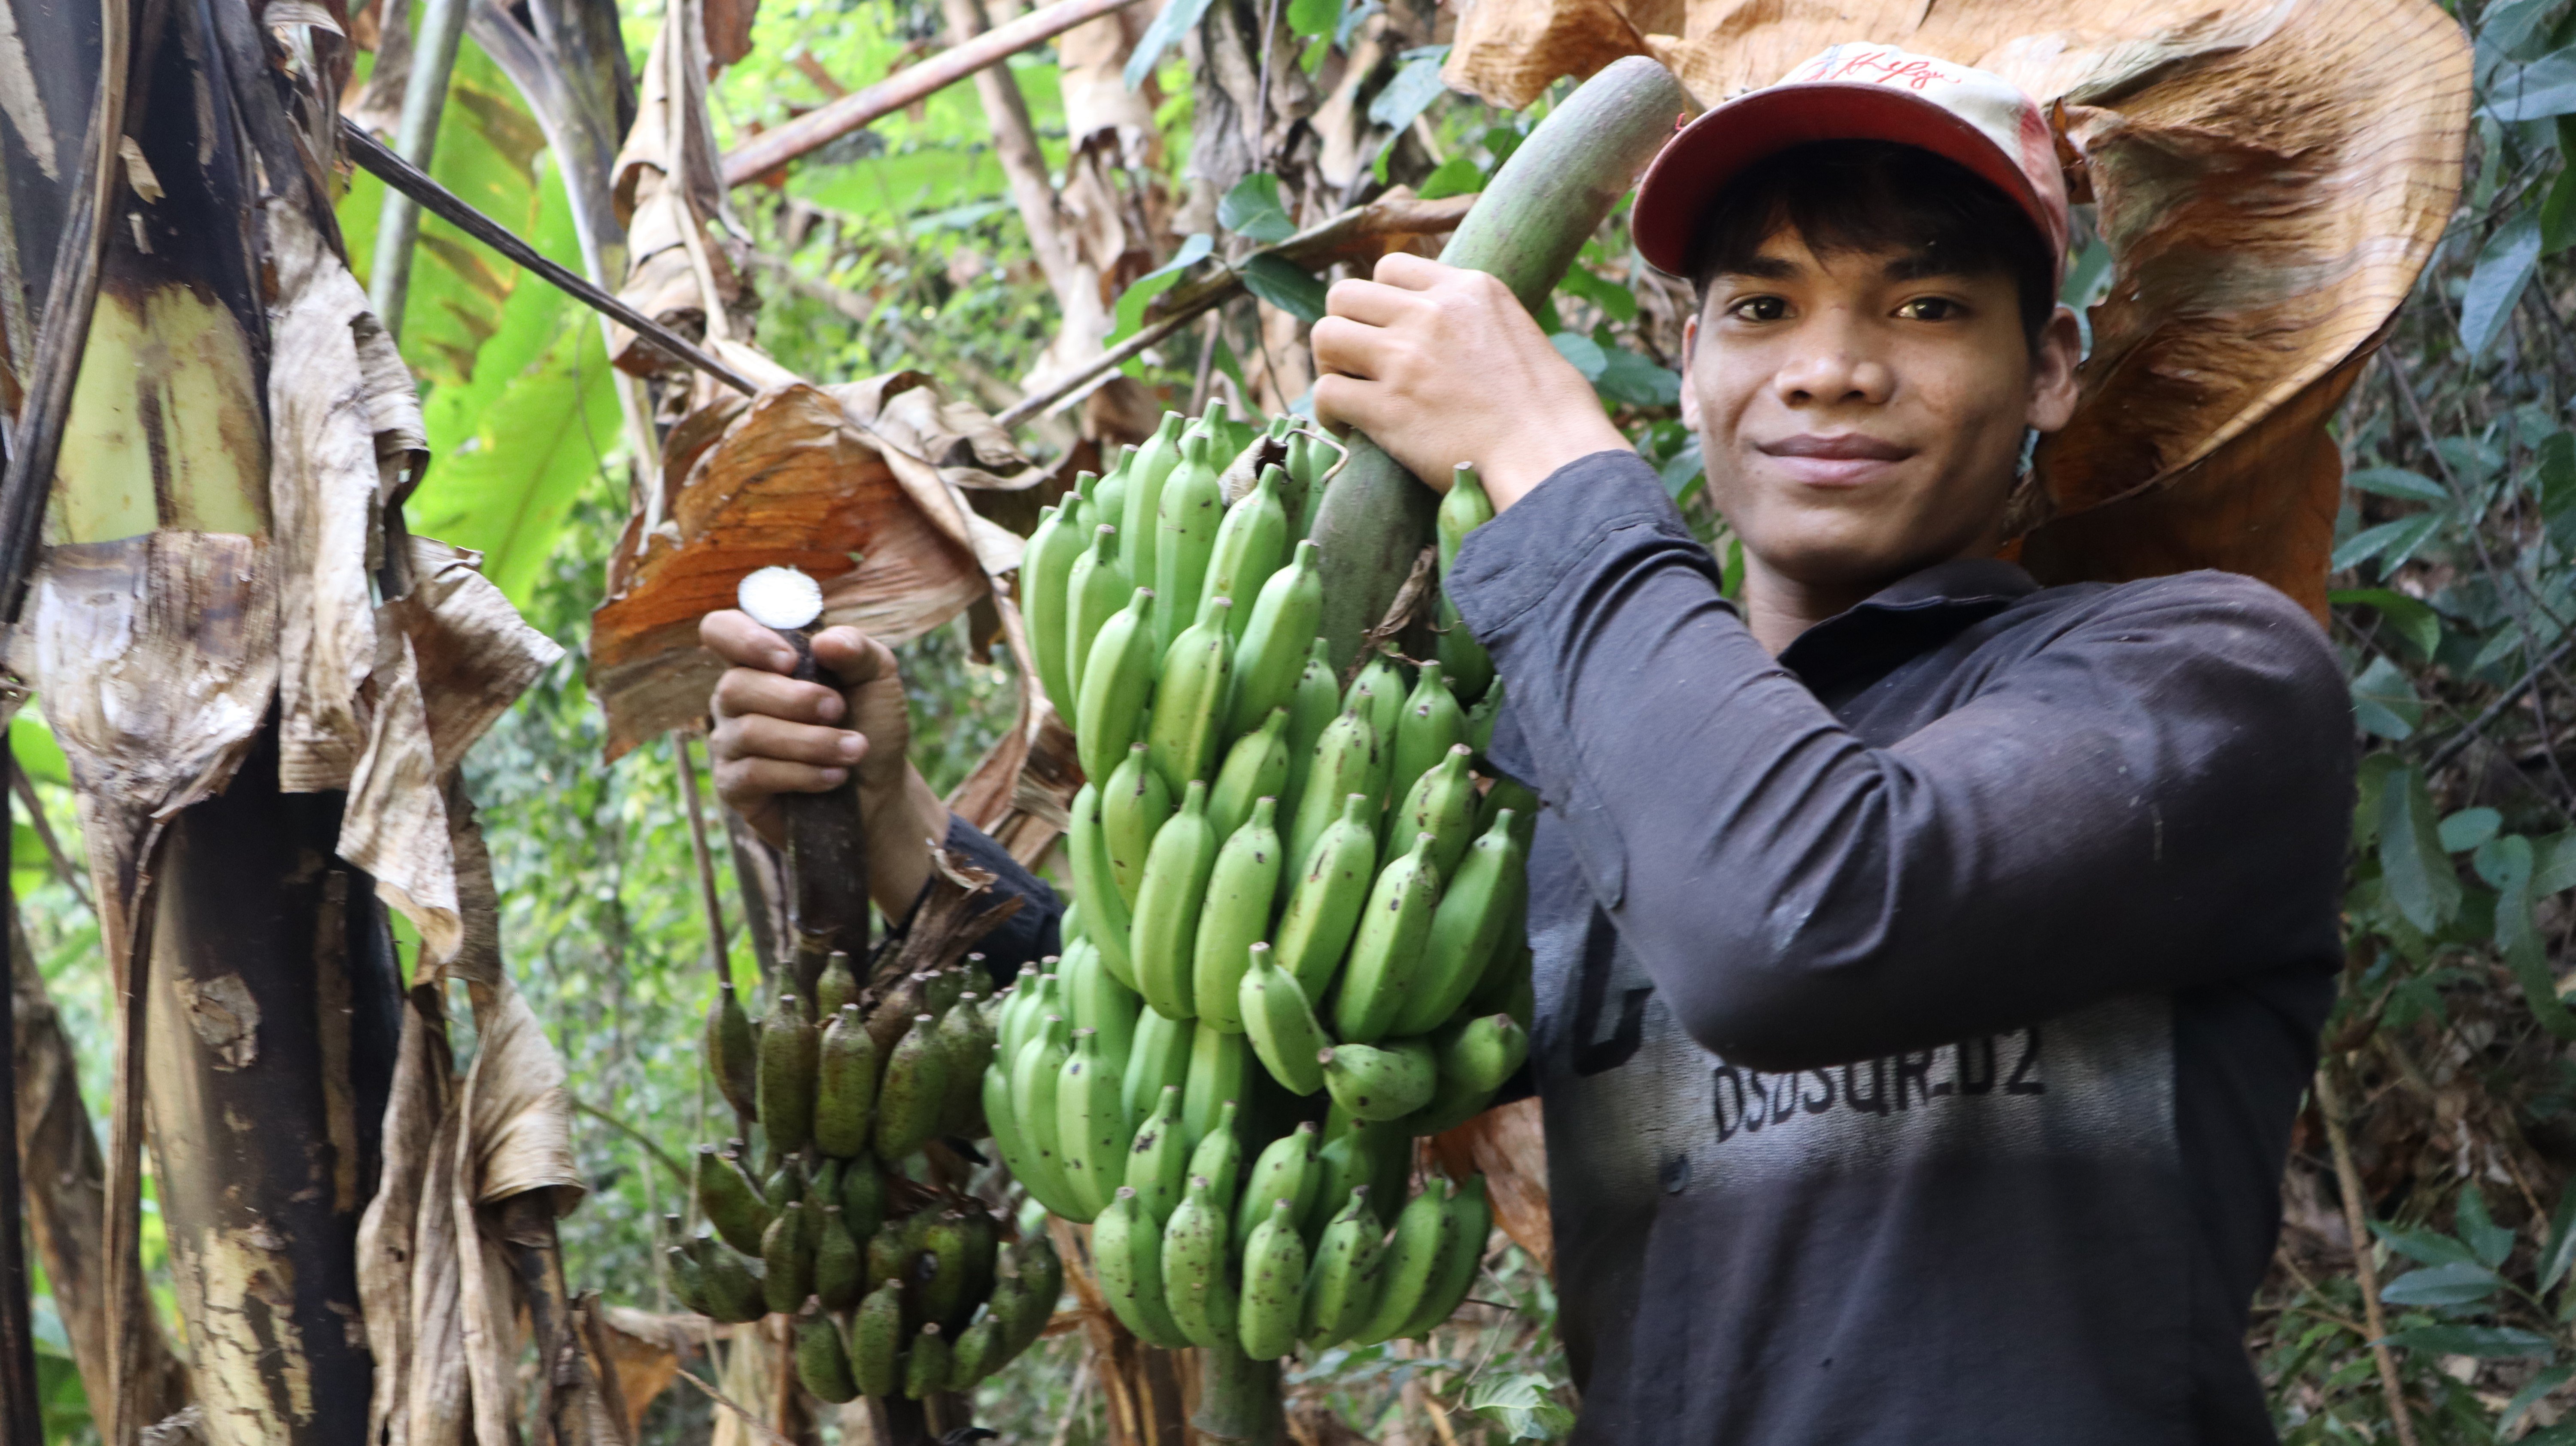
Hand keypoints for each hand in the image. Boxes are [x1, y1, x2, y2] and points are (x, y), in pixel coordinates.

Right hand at [702, 610, 917, 848]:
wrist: (880, 788)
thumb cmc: (870, 724)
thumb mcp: (876, 678)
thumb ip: (856, 650)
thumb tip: (824, 642)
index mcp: (761, 661)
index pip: (720, 630)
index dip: (743, 638)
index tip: (791, 660)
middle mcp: (736, 698)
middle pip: (735, 685)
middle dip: (795, 699)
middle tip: (839, 710)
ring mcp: (730, 743)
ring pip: (749, 732)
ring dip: (810, 741)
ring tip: (854, 750)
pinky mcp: (734, 786)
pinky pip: (753, 774)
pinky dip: (801, 774)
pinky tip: (834, 777)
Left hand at [1309, 253, 1632, 509]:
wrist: (1551, 456)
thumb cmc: (1549, 411)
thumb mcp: (1516, 332)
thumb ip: (1474, 319)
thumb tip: (1447, 335)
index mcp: (1468, 288)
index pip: (1391, 268)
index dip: (1380, 302)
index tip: (1388, 333)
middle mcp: (1431, 313)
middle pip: (1345, 294)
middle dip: (1345, 328)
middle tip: (1357, 364)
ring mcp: (1405, 357)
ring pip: (1324, 334)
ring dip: (1329, 365)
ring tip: (1349, 391)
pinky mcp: (1387, 406)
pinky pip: (1325, 393)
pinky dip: (1328, 412)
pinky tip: (1348, 427)